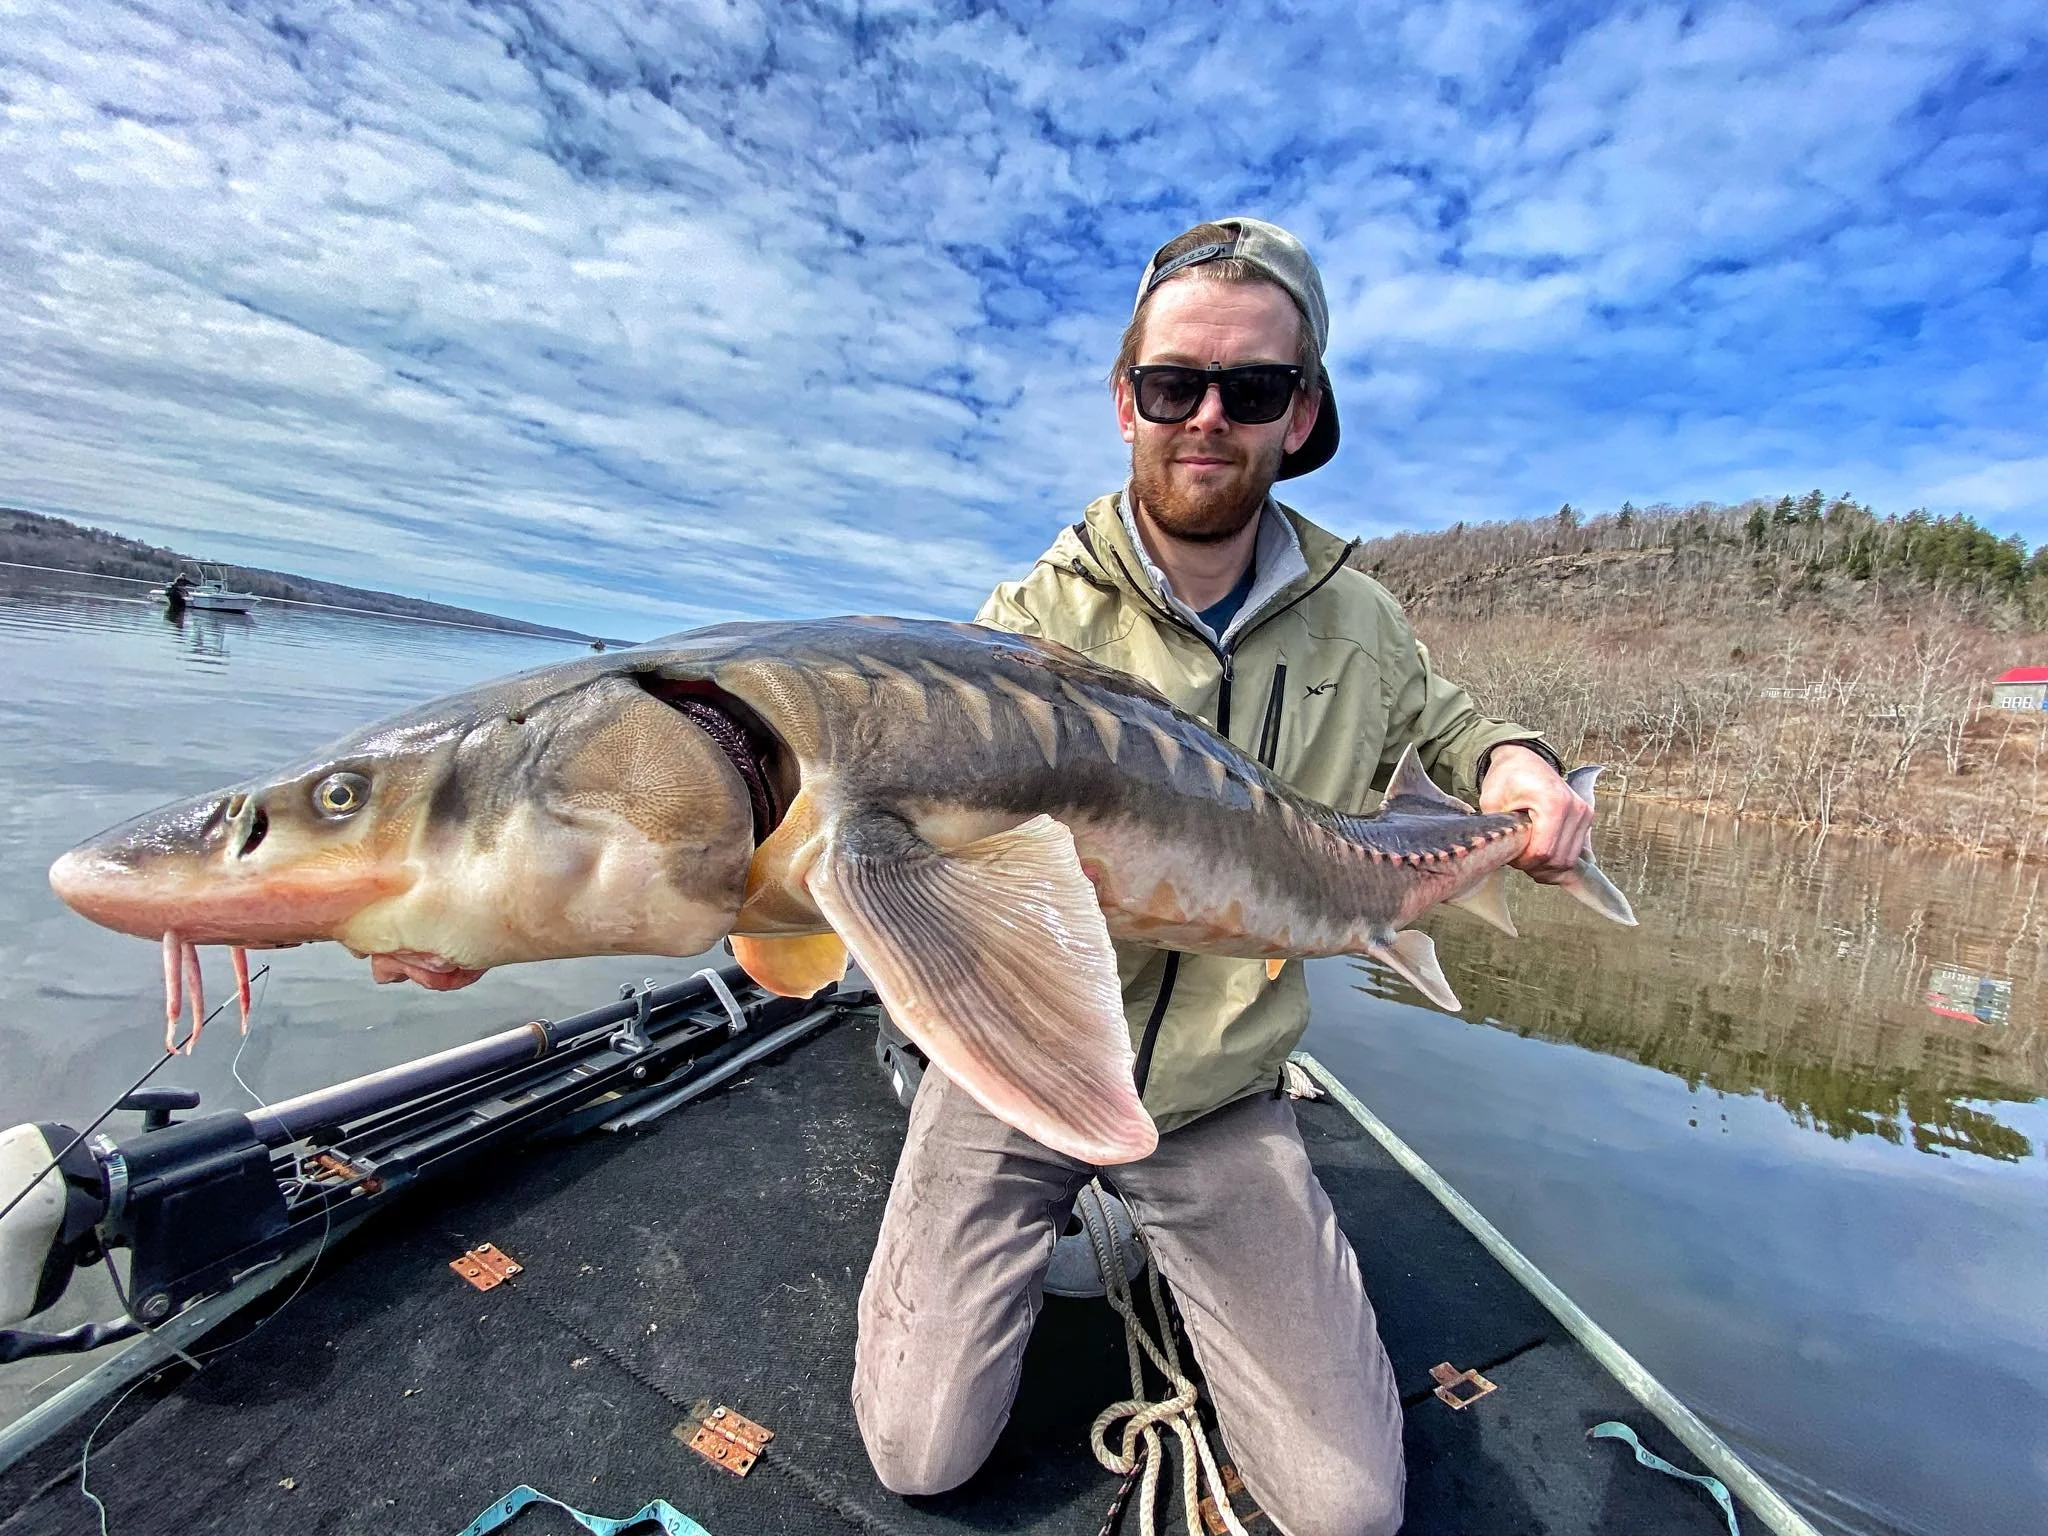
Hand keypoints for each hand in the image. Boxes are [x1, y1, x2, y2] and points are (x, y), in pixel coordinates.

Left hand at [1479, 744, 1590, 881]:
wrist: (1522, 759)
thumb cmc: (1506, 778)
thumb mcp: (1491, 804)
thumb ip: (1501, 832)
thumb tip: (1508, 858)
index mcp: (1554, 803)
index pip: (1542, 852)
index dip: (1523, 862)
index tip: (1510, 853)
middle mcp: (1575, 808)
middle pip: (1558, 860)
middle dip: (1535, 866)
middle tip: (1516, 856)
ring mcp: (1584, 813)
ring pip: (1569, 860)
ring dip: (1547, 865)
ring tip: (1527, 855)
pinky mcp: (1586, 817)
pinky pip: (1574, 852)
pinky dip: (1557, 859)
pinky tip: (1540, 853)